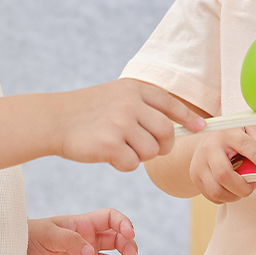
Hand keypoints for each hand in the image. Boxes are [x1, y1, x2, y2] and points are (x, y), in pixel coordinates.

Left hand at [24, 210, 137, 254]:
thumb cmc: (28, 236)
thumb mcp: (48, 234)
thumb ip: (70, 241)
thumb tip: (91, 252)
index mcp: (83, 225)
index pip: (111, 219)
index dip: (124, 224)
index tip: (129, 235)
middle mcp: (87, 243)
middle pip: (118, 243)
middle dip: (129, 249)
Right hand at [50, 79, 204, 172]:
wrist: (54, 119)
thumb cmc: (88, 111)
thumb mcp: (116, 96)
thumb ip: (143, 106)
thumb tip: (179, 125)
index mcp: (134, 89)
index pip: (170, 103)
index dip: (188, 117)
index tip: (200, 127)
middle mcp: (130, 103)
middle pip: (167, 132)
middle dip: (163, 146)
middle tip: (150, 149)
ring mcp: (120, 124)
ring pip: (151, 151)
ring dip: (140, 156)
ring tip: (121, 148)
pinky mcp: (109, 145)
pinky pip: (133, 164)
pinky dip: (124, 165)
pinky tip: (110, 156)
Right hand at [189, 126, 255, 203]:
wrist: (206, 140)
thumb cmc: (231, 137)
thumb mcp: (249, 131)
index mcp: (226, 134)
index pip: (243, 144)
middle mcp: (209, 149)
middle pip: (224, 175)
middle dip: (243, 187)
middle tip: (253, 184)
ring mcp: (199, 164)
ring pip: (216, 191)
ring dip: (235, 195)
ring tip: (242, 187)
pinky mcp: (195, 177)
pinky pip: (212, 197)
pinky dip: (226, 198)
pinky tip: (231, 188)